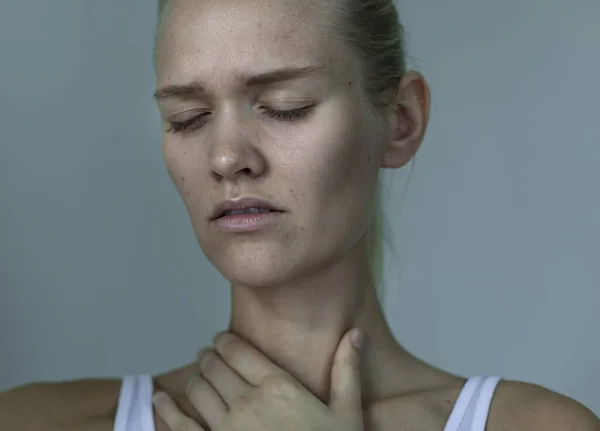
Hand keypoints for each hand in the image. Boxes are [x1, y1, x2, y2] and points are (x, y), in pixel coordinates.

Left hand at [153, 328, 365, 430]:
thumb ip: (348, 370)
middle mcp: (247, 402)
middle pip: (215, 367)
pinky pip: (180, 426)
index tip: (221, 339)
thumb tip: (356, 333)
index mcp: (278, 387)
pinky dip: (166, 409)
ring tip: (198, 376)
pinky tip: (160, 399)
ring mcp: (225, 429)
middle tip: (209, 355)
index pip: (238, 350)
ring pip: (198, 390)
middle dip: (210, 358)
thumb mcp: (348, 414)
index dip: (225, 341)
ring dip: (196, 379)